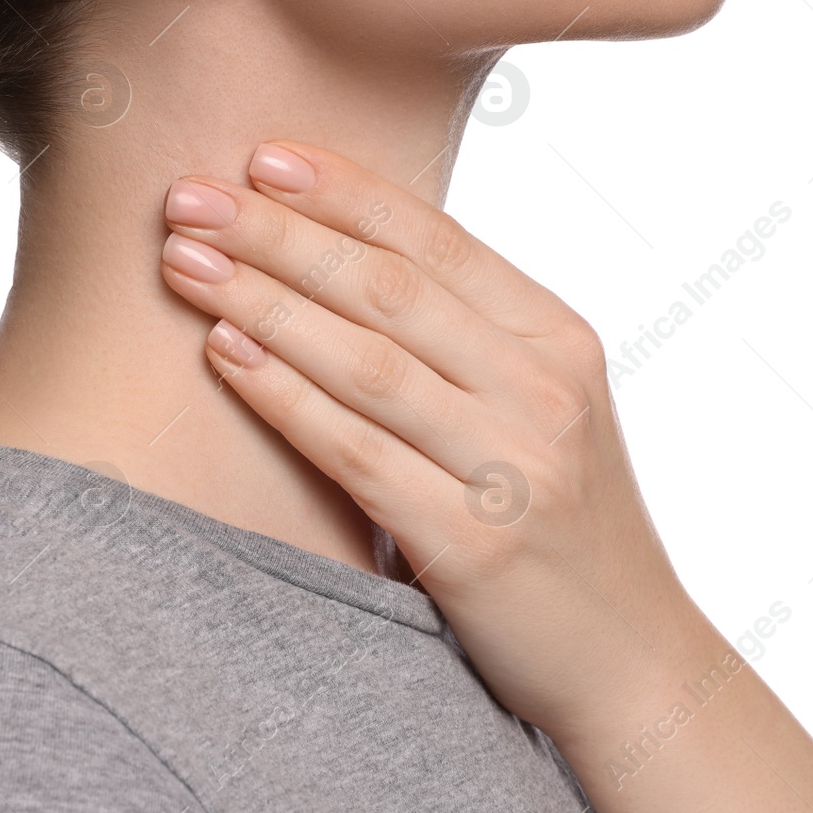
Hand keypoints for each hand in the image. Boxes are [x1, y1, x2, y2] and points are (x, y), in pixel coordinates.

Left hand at [158, 140, 714, 742]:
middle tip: (189, 197)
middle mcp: (543, 390)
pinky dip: (284, 397)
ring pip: (366, 360)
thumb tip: (340, 259)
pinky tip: (225, 354)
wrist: (628, 657)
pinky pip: (357, 452)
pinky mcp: (472, 544)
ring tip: (184, 261)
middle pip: (388, 288)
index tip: (261, 156)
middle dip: (279, 234)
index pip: (436, 242)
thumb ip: (464, 341)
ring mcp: (513, 467)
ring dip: (263, 302)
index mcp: (559, 340)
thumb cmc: (560, 522)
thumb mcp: (541, 409)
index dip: (344, 192)